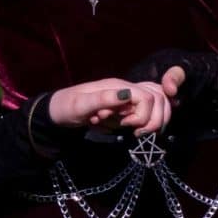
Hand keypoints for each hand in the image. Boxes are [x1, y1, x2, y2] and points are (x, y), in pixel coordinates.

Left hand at [48, 71, 179, 135]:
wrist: (59, 113)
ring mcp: (128, 100)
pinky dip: (143, 123)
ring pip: (157, 106)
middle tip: (134, 131)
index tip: (127, 126)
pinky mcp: (126, 110)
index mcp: (118, 86)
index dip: (144, 114)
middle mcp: (127, 90)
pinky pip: (146, 114)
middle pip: (159, 99)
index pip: (149, 97)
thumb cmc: (67, 107)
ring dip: (149, 121)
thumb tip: (127, 95)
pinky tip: (130, 129)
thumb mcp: (81, 105)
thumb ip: (103, 99)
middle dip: (153, 119)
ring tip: (133, 131)